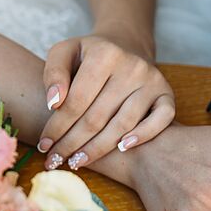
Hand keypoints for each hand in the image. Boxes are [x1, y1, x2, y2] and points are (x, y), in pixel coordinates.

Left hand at [37, 34, 174, 170]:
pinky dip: (142, 136)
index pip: (76, 101)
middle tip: (56, 160)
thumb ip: (53, 73)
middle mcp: (132, 66)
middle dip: (72, 143)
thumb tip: (54, 103)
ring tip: (77, 161)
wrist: (125, 48)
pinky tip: (121, 149)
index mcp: (104, 53)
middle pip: (97, 117)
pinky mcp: (167, 94)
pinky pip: (160, 120)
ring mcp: (152, 81)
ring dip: (98, 149)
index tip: (44, 145)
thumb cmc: (88, 58)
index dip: (57, 127)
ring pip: (123, 125)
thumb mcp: (65, 53)